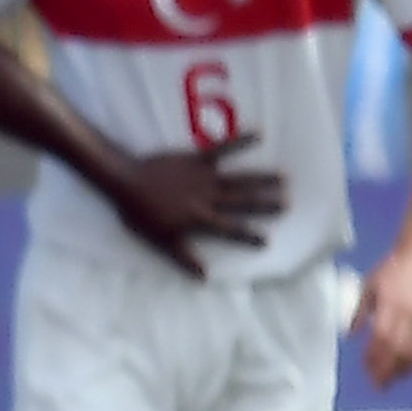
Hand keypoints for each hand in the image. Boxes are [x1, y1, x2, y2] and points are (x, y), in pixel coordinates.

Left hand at [98, 136, 285, 277]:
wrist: (123, 181)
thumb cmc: (139, 213)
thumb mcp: (160, 240)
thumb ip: (183, 257)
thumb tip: (204, 277)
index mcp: (199, 219)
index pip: (230, 230)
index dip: (248, 236)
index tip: (268, 240)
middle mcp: (207, 198)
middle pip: (242, 203)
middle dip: (265, 204)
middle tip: (288, 203)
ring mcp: (203, 177)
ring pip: (239, 179)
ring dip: (262, 178)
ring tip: (284, 177)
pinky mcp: (196, 159)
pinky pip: (222, 148)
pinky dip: (241, 140)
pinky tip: (260, 133)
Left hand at [358, 245, 411, 388]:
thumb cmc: (391, 270)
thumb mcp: (368, 287)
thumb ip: (359, 313)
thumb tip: (350, 336)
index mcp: (389, 303)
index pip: (382, 337)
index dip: (375, 356)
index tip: (367, 370)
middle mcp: (409, 312)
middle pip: (399, 348)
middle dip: (388, 369)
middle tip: (378, 385)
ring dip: (403, 369)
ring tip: (391, 382)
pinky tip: (408, 370)